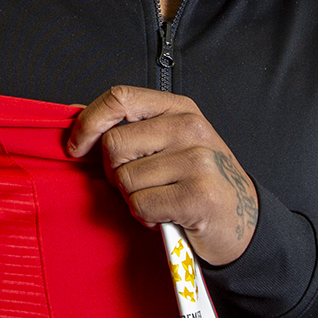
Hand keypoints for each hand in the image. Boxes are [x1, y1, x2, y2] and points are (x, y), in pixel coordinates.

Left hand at [66, 86, 257, 265]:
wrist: (242, 220)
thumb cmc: (198, 180)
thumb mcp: (169, 142)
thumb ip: (130, 127)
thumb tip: (75, 114)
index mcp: (179, 108)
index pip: (119, 98)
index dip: (88, 123)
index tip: (77, 146)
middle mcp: (190, 127)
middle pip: (114, 144)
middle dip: (115, 172)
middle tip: (139, 184)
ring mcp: (197, 160)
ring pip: (125, 179)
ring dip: (132, 198)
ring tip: (158, 199)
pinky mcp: (197, 195)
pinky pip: (140, 204)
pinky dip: (145, 217)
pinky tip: (166, 214)